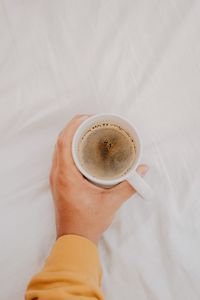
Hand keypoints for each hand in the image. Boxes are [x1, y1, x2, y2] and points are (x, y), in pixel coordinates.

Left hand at [50, 115, 148, 244]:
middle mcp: (57, 174)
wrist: (74, 239)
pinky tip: (82, 148)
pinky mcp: (59, 183)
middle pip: (60, 142)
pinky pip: (61, 158)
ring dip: (70, 137)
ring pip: (59, 149)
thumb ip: (128, 185)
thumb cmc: (88, 222)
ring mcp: (56, 178)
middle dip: (74, 127)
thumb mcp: (111, 203)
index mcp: (66, 175)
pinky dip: (69, 148)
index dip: (73, 125)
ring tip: (87, 131)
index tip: (87, 117)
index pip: (64, 142)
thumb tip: (142, 169)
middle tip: (91, 122)